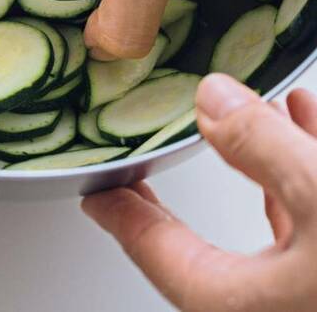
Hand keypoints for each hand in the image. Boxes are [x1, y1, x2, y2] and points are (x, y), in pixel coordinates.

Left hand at [82, 74, 316, 311]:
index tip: (96, 199)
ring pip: (274, 218)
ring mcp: (313, 290)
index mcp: (252, 305)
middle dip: (175, 201)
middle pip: (208, 248)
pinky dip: (304, 158)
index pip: (164, 260)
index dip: (123, 220)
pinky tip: (304, 118)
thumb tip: (212, 100)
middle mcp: (281, 304)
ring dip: (259, 159)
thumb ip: (258, 145)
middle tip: (138, 175)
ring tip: (245, 114)